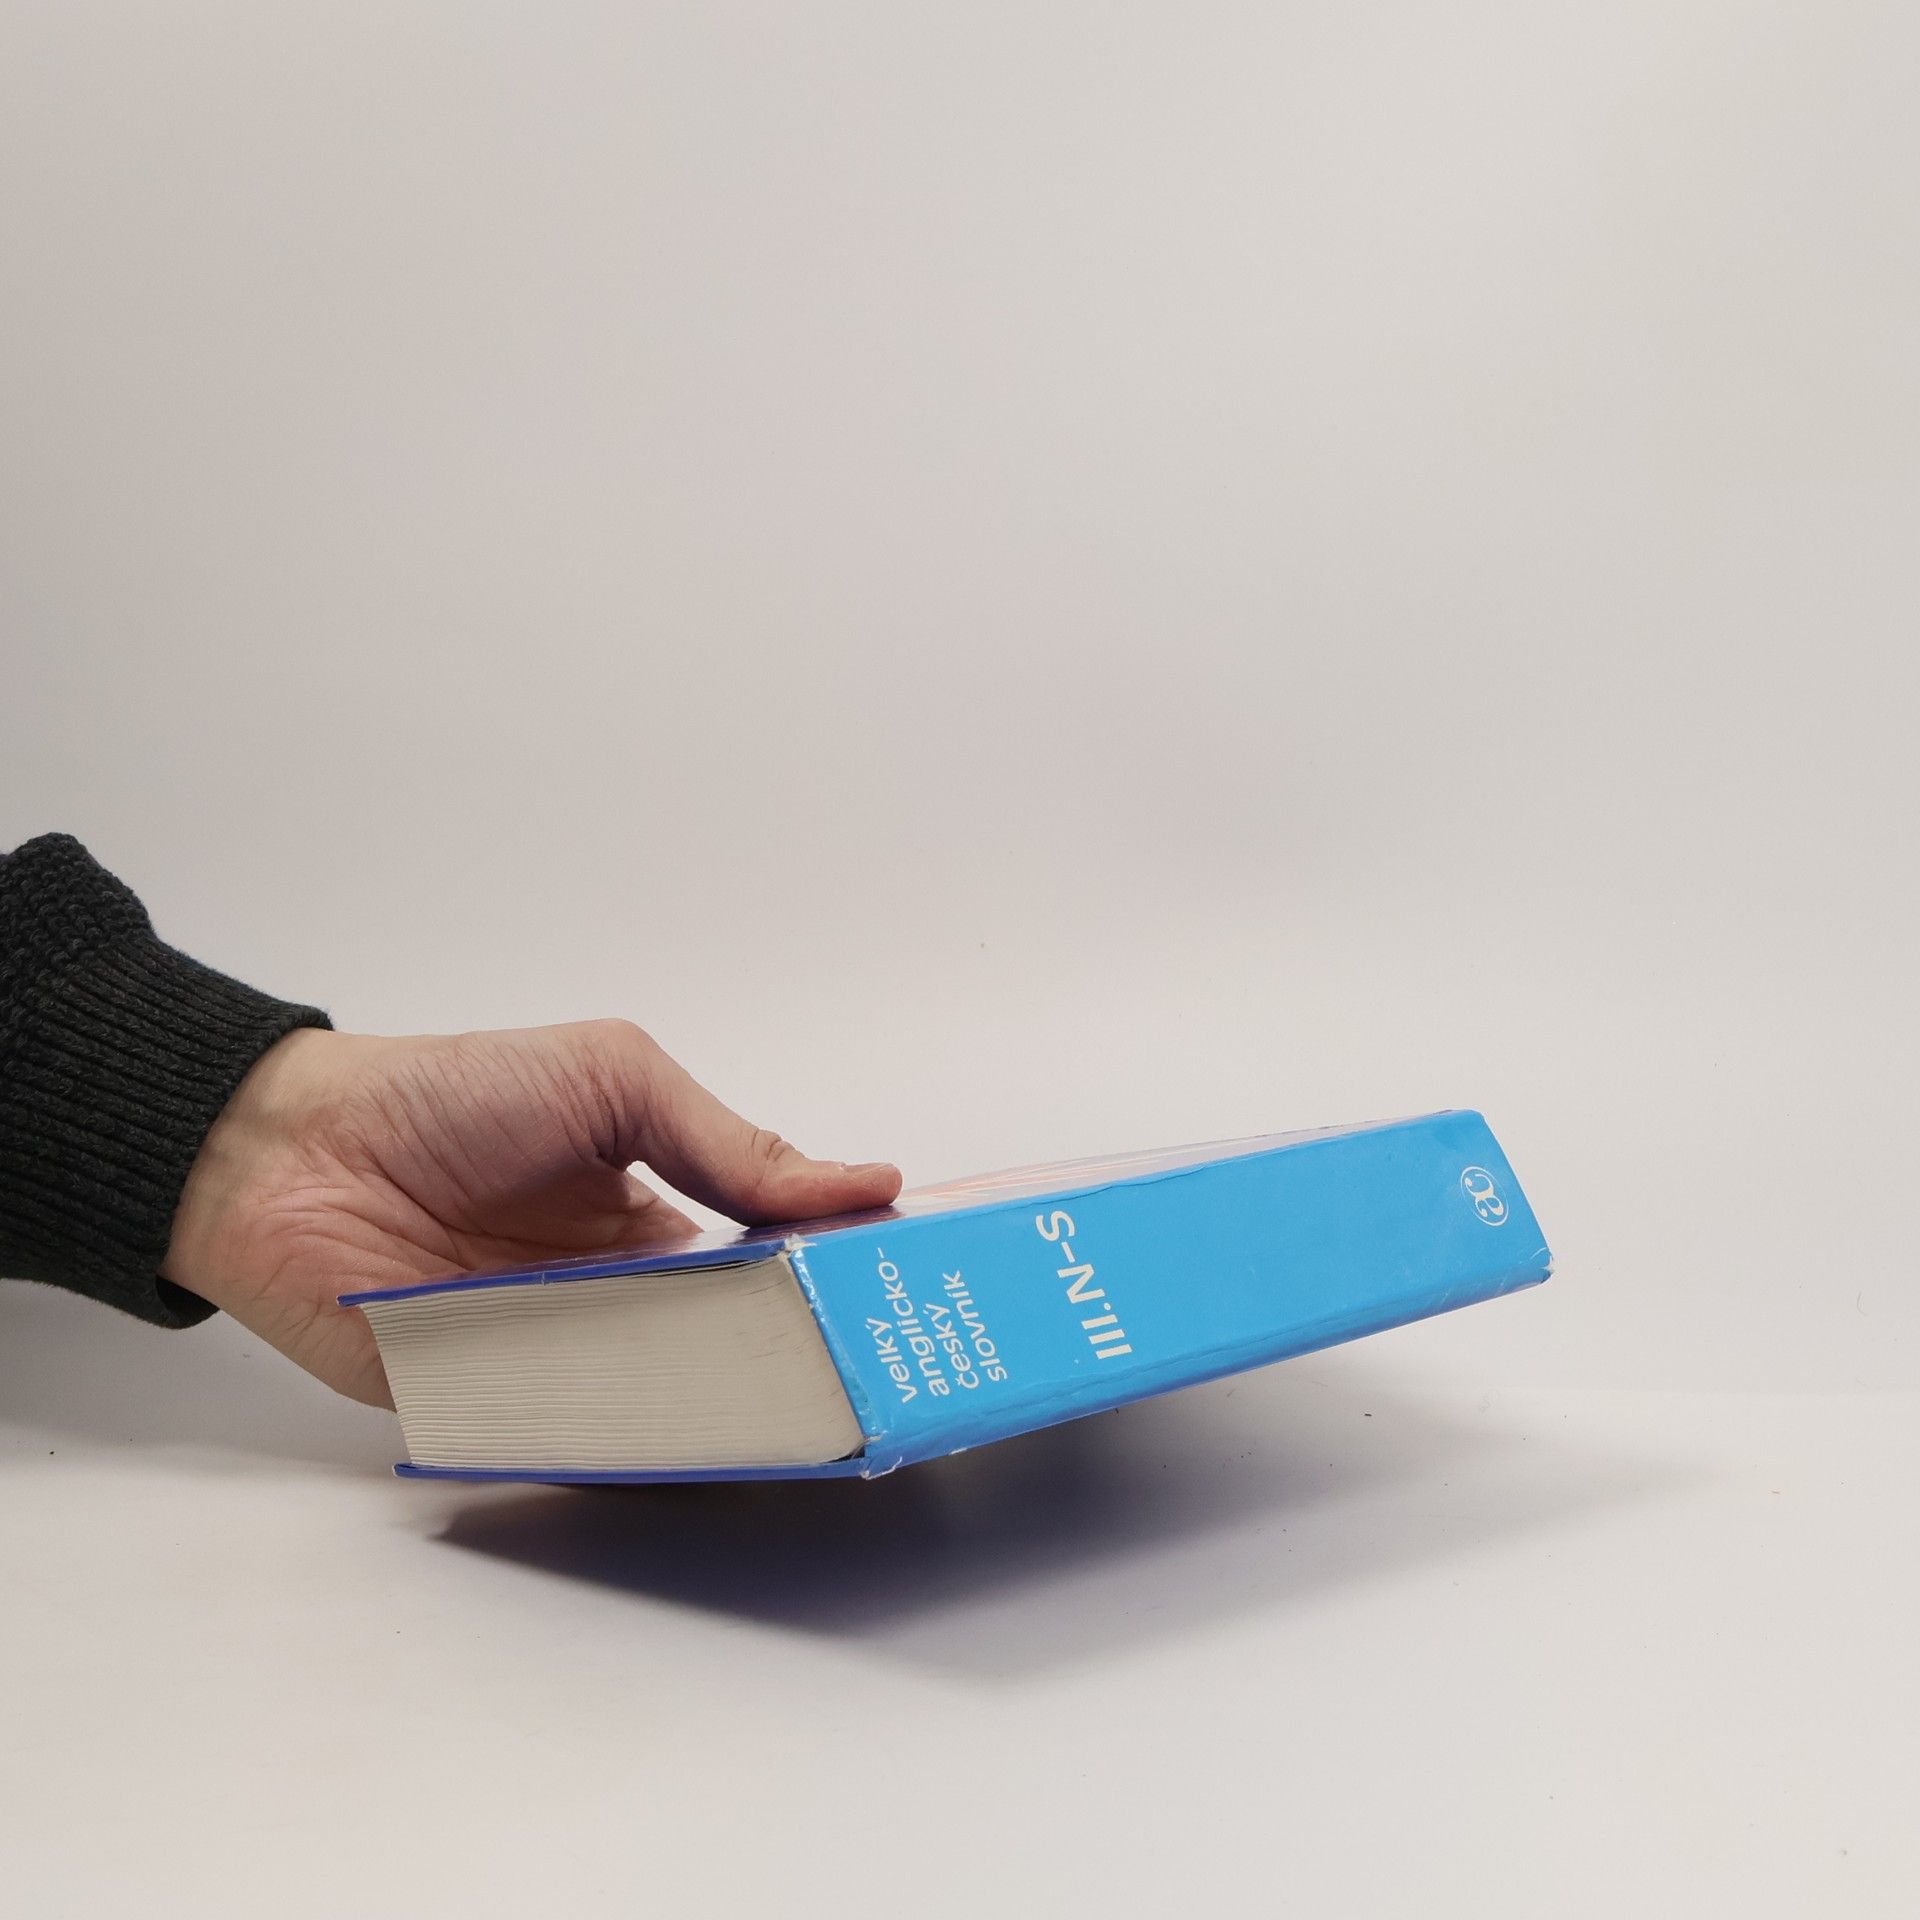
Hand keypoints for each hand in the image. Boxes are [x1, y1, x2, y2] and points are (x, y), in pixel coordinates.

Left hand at [163, 1022, 900, 1406]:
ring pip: (667, 1407)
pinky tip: (693, 1454)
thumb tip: (864, 1182)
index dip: (831, 1290)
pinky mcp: (495, 1409)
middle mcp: (621, 1299)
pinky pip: (578, 1441)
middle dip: (798, 1371)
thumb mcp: (616, 1082)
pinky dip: (633, 1452)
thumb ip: (732, 1143)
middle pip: (730, 1355)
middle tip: (876, 1389)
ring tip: (808, 1427)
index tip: (904, 1308)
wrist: (292, 1149)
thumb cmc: (456, 1096)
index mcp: (662, 1223)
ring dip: (728, 1414)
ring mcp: (562, 1359)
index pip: (769, 1272)